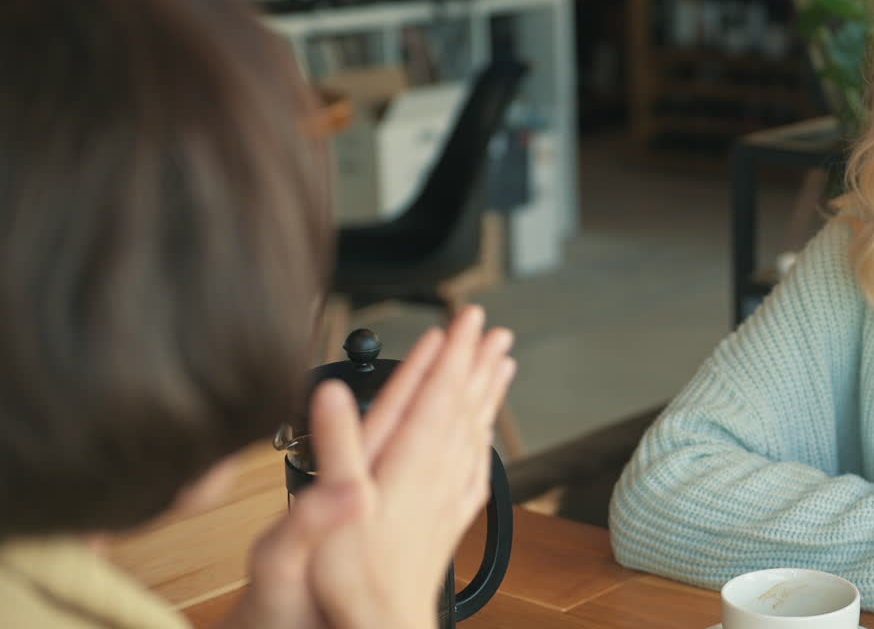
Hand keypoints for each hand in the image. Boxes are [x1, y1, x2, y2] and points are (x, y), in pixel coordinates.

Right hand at [307, 305, 513, 627]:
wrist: (383, 625)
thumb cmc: (354, 575)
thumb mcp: (335, 502)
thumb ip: (337, 444)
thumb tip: (332, 394)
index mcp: (412, 460)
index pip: (440, 390)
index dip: (453, 349)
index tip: (468, 316)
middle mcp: (437, 472)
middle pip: (465, 403)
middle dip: (478, 362)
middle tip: (496, 329)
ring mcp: (448, 496)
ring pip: (476, 431)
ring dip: (488, 395)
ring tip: (502, 366)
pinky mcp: (449, 520)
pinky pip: (475, 467)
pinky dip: (484, 440)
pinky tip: (486, 436)